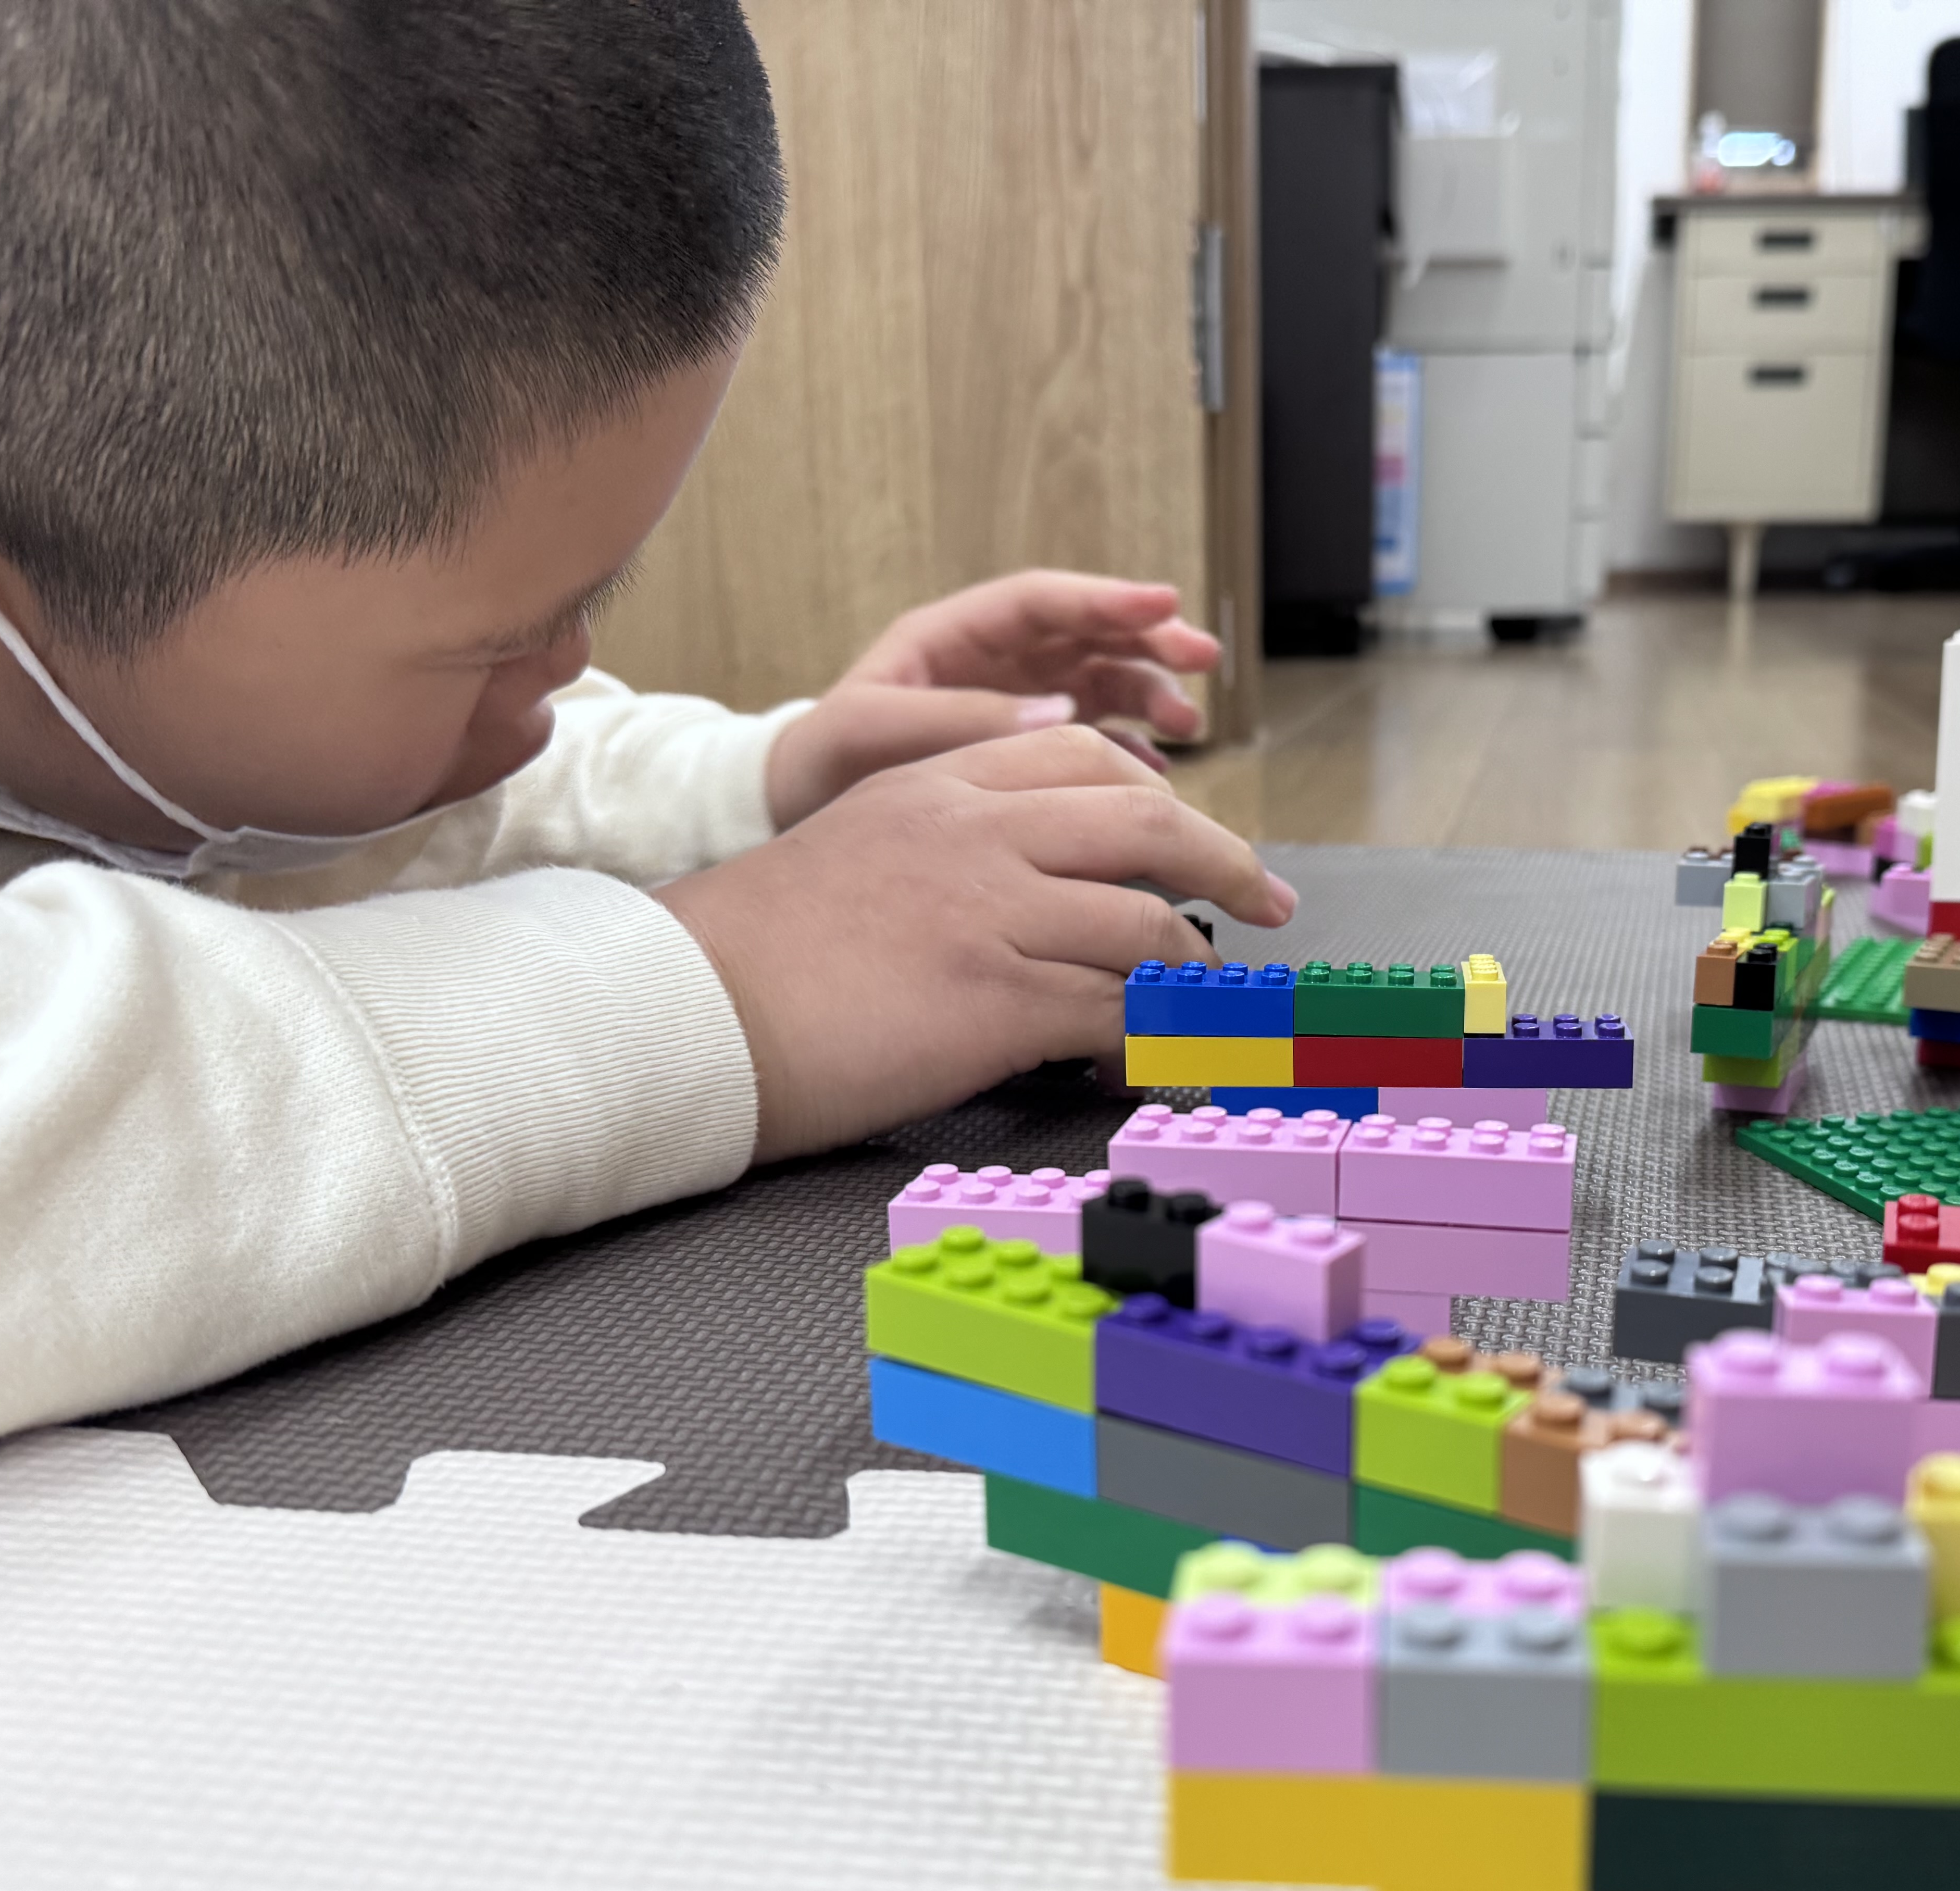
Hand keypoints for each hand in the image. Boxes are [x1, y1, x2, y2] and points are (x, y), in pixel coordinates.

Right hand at [661, 727, 1295, 1159]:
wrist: (690, 1007)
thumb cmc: (762, 951)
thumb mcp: (861, 851)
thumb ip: (953, 844)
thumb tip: (1041, 885)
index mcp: (937, 784)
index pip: (1085, 758)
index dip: (1164, 798)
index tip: (1200, 839)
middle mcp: (974, 832)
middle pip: (1145, 820)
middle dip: (1227, 863)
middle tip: (1269, 904)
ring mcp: (989, 911)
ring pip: (1146, 924)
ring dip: (1198, 974)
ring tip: (1215, 1009)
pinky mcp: (994, 998)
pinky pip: (1117, 1013)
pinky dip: (1158, 1041)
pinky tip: (1161, 1062)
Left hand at [764, 571, 1219, 825]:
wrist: (798, 811)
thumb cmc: (827, 761)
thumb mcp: (875, 731)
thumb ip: (961, 718)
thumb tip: (1058, 713)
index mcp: (954, 639)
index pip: (1043, 601)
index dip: (1105, 598)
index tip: (1164, 602)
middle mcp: (995, 665)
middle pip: (1088, 635)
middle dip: (1148, 640)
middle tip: (1202, 657)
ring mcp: (1016, 707)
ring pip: (1102, 683)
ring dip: (1149, 696)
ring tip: (1185, 724)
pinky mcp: (1026, 756)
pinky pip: (1093, 744)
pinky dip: (1127, 755)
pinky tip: (1154, 773)